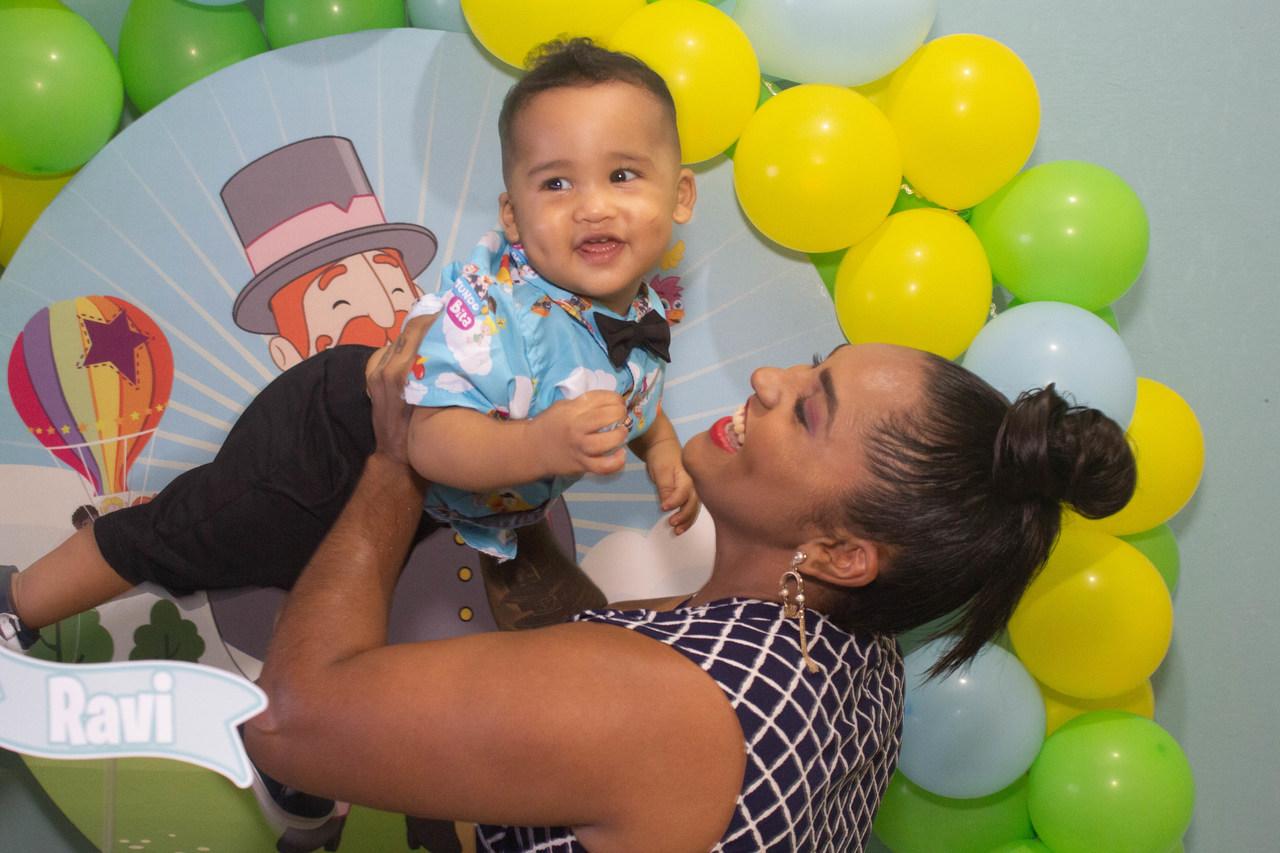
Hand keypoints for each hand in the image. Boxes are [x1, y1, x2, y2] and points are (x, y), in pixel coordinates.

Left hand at [368, 314, 436, 466]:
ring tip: (433, 331)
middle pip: (405, 335)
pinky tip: (415, 351)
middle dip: (424, 324)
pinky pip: (386, 354)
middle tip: (444, 317)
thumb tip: (452, 351)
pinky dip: (401, 348)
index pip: (415, 334)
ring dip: (413, 336)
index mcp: (399, 373)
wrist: (395, 457)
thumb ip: (438, 376)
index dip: (430, 319)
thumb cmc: (421, 434)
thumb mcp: (434, 404)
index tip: (447, 309)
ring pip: (395, 342)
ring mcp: (375, 374)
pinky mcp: (372, 379)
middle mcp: (384, 369)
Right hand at [531, 391, 628, 477]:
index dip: (615, 398)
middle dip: (620, 413)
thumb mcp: (563, 406)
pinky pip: (604, 467)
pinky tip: (621, 453)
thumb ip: (585, 403)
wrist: (531, 449)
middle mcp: (576, 428)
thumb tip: (612, 402)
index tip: (617, 402)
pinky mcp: (582, 465)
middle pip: (607, 417)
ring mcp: (580, 448)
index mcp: (572, 410)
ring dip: (620, 435)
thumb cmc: (550, 424)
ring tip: (621, 432)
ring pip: (607, 442)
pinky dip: (617, 461)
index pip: (600, 398)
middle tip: (620, 415)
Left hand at [645, 439, 699, 534]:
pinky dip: (686, 518)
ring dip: (686, 521)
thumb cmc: (662, 456)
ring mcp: (693, 489)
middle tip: (672, 523)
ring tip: (677, 531)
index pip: (683, 493)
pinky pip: (690, 507)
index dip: (674, 502)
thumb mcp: (661, 471)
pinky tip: (680, 526)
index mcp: (689, 477)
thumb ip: (665, 488)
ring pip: (693, 508)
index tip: (663, 507)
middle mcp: (694, 484)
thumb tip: (667, 505)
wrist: (662, 447)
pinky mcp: (688, 493)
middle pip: (693, 504)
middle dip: (684, 516)